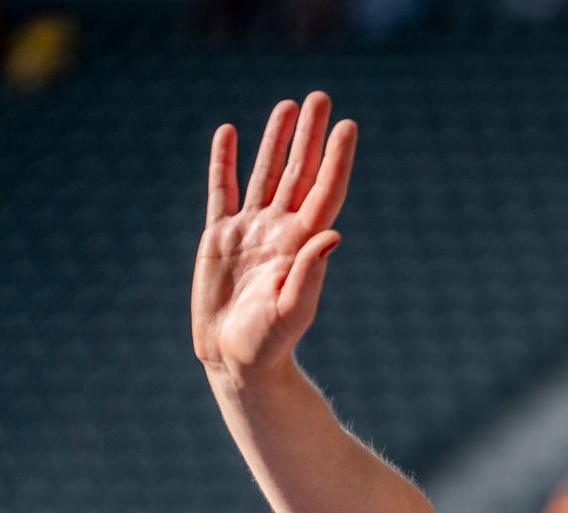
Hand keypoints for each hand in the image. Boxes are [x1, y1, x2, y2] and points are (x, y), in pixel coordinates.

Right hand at [192, 91, 356, 379]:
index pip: (324, 191)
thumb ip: (310, 273)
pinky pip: (222, 190)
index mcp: (302, 245)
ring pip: (265, 173)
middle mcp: (280, 231)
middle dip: (310, 135)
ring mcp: (250, 231)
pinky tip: (228, 133)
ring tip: (288, 106)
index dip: (336, 158)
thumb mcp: (291, 310)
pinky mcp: (219, 238)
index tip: (348, 126)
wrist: (236, 360)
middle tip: (321, 97)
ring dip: (276, 140)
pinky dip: (223, 161)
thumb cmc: (269, 344)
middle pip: (299, 172)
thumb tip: (333, 233)